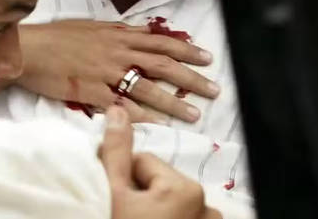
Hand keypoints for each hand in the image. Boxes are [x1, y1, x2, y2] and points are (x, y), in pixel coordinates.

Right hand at [17, 20, 218, 122]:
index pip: (161, 41)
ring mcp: (105, 73)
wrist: (29, 49)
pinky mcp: (91, 92)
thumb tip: (141, 30)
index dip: (187, 49)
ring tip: (194, 114)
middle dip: (191, 78)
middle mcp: (117, 52)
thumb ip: (118, 31)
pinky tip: (158, 124)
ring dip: (173, 102)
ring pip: (147, 88)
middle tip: (213, 90)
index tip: (207, 58)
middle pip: (163, 65)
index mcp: (118, 35)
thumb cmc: (57, 36)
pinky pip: (121, 106)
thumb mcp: (91, 26)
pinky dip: (141, 115)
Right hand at [100, 106, 221, 218]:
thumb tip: (117, 110)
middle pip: (159, 182)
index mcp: (186, 188)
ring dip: (152, 208)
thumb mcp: (113, 191)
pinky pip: (182, 215)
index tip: (111, 196)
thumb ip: (116, 151)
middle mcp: (206, 205)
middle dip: (139, 192)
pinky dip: (167, 218)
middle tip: (122, 211)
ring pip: (169, 201)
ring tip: (133, 218)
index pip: (145, 162)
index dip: (122, 176)